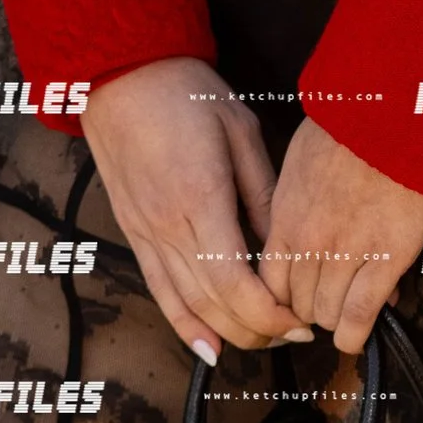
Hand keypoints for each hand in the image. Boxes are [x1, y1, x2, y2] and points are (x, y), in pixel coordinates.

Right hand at [82, 59, 303, 361]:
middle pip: (216, 304)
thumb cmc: (186, 94)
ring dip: (230, 333)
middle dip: (261, 331)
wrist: (121, 74)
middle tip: (297, 333)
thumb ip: (264, 196)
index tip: (301, 320)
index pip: (237, 283)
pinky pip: (159, 291)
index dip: (271, 314)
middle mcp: (169, 225)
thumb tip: (286, 248)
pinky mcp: (134, 233)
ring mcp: (147, 233)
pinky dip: (184, 325)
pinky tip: (209, 347)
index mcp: (200, 198)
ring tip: (267, 340)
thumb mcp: (242, 134)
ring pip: (188, 305)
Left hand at [259, 119, 422, 355]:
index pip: (267, 282)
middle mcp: (308, 242)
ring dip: (336, 319)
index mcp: (284, 219)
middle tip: (328, 304)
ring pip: (326, 313)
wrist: (391, 119)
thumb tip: (296, 230)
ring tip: (349, 312)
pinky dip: (356, 333)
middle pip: (295, 303)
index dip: (279, 301)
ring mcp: (345, 253)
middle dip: (309, 311)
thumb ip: (293, 204)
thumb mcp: (299, 164)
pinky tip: (356, 337)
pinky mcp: (384, 259)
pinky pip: (361, 313)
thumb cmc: (348, 131)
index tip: (293, 302)